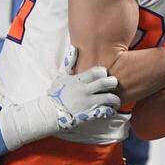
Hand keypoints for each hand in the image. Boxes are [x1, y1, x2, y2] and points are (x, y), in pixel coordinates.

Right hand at [0, 47, 119, 149]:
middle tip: (113, 86)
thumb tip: (74, 49)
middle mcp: (85, 90)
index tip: (104, 76)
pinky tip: (110, 111)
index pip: (97, 71)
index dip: (104, 73)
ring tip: (115, 102)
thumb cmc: (54, 96)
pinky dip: (110, 111)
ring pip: (110, 98)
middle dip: (113, 83)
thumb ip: (69, 65)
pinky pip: (106, 111)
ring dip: (115, 99)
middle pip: (106, 82)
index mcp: (78, 80)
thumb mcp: (60, 78)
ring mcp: (88, 103)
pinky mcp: (90, 114)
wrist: (49, 113)